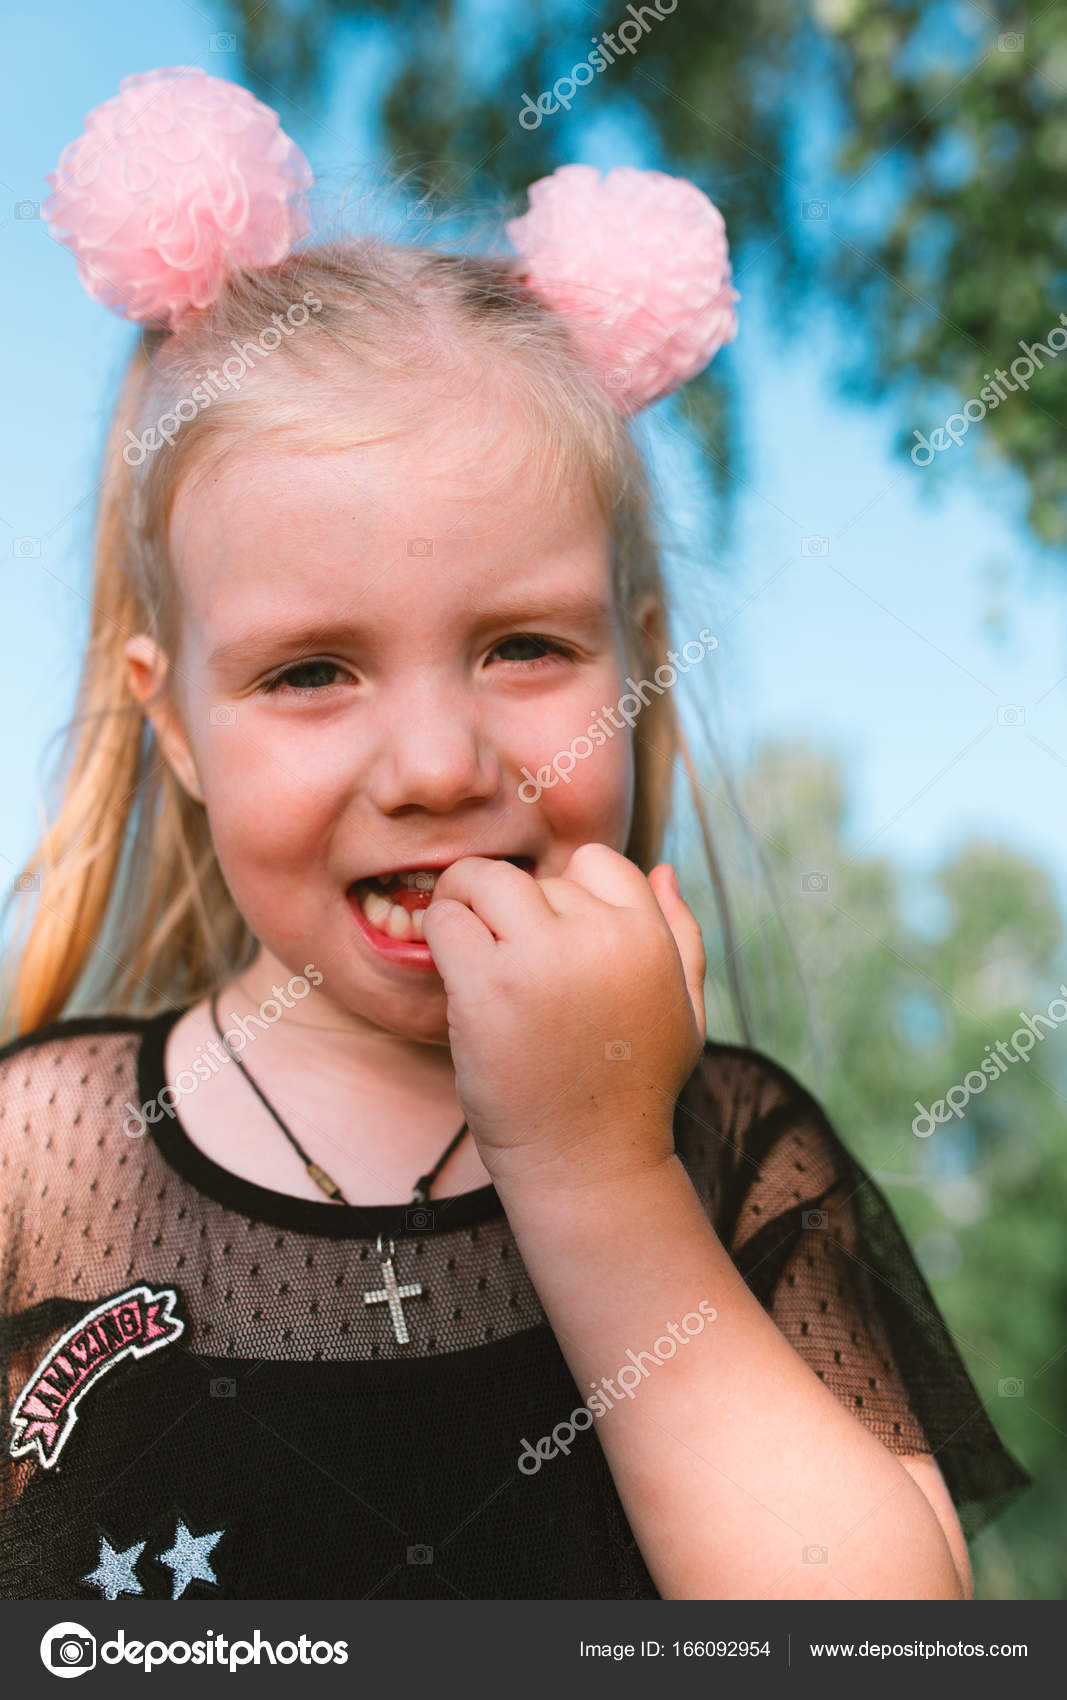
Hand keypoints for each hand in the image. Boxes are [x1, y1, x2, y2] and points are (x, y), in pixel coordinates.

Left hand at [420, 843, 705, 1191]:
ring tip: (465, 941)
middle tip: (501, 954)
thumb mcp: (684, 1013)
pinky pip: (446, 923)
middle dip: (512, 910)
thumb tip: (664, 869)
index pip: (596, 861)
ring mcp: (540, 959)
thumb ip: (683, 936)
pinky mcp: (487, 987)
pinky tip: (450, 969)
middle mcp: (598, 937)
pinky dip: (439, 935)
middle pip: (535, 877)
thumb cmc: (633, 1092)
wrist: (589, 1165)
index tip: (552, 936)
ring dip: (465, 904)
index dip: (567, 892)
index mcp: (647, 937)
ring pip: (483, 882)